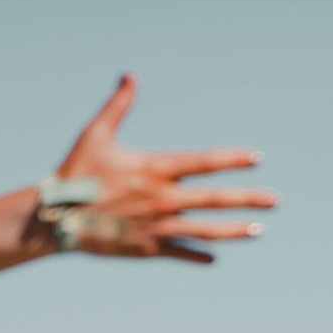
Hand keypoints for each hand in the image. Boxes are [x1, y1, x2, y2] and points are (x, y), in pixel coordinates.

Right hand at [52, 74, 276, 264]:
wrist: (57, 217)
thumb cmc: (76, 172)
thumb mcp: (96, 134)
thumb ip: (119, 105)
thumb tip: (130, 76)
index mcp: (155, 169)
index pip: (204, 162)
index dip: (232, 160)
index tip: (257, 159)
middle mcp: (163, 199)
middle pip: (216, 199)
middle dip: (249, 199)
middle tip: (276, 201)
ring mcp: (159, 226)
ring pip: (207, 231)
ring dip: (236, 231)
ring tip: (259, 230)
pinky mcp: (148, 248)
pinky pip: (181, 253)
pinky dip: (199, 255)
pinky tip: (215, 257)